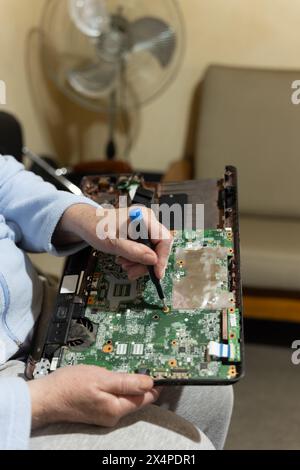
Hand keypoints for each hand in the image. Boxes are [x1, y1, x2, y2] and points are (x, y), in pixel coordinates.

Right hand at [28, 365, 158, 429]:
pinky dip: (118, 385)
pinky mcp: (97, 409)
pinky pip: (114, 396)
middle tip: (147, 361)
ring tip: (132, 365)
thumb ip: (127, 382)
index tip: (161, 368)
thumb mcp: (101, 378)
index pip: (145, 397)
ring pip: (125, 396)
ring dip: (129, 382)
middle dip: (142, 381)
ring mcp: (104, 413)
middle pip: (136, 397)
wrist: (45, 397)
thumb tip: (150, 383)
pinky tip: (115, 374)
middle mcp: (113, 415)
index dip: (154, 383)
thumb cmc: (70, 386)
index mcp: (116, 409)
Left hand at [55, 204, 172, 279]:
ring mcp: (145, 228)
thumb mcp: (112, 242)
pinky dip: (137, 260)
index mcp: (143, 217)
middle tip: (132, 271)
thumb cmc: (96, 227)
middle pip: (159, 247)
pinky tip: (125, 261)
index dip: (162, 258)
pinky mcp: (141, 235)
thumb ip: (132, 251)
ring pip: (153, 252)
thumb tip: (153, 260)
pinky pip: (146, 251)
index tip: (156, 274)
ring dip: (140, 263)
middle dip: (147, 263)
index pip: (164, 239)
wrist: (87, 223)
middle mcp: (148, 221)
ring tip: (125, 266)